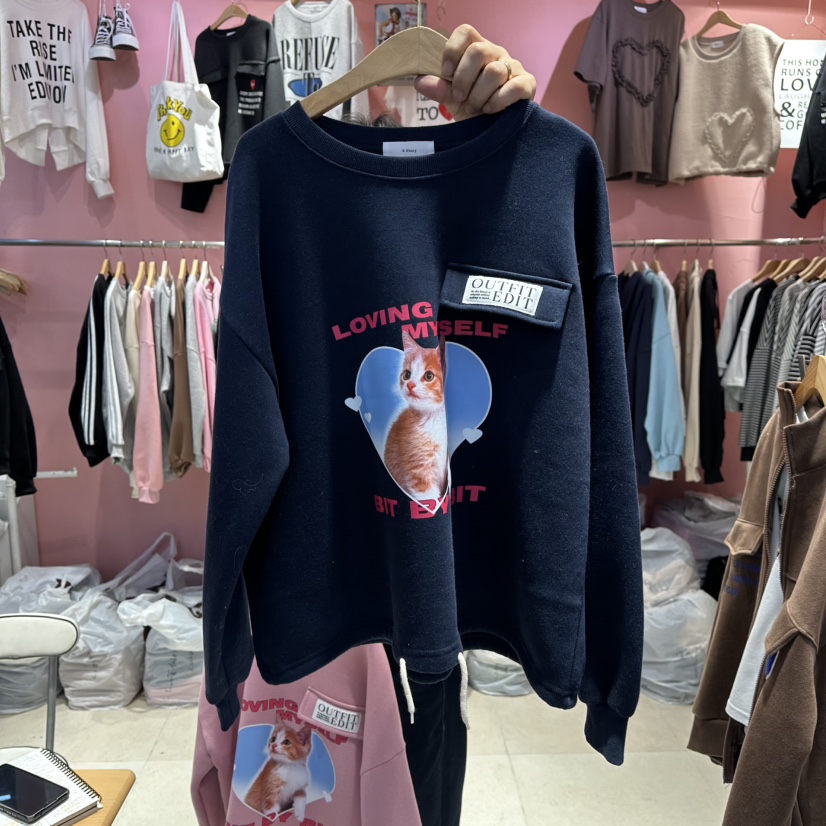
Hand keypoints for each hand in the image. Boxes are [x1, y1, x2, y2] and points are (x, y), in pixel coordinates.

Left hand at [414, 25, 535, 120]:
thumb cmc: (474, 110)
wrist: (494, 131)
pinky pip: (514, 86)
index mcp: (476, 51)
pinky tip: (490, 110)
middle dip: (463, 78)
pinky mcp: (527, 84)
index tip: (445, 72)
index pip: (465, 32)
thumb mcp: (453, 101)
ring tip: (474, 107)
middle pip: (479, 51)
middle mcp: (496, 54)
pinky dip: (498, 100)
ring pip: (494, 71)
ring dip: (479, 94)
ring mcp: (513, 67)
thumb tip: (419, 81)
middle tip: (459, 97)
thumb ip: (440, 90)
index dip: (453, 49)